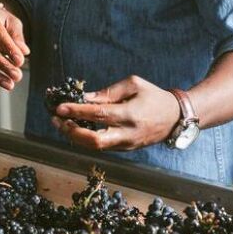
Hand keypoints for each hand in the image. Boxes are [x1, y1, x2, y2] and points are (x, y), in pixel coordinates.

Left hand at [50, 74, 179, 151]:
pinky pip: (102, 146)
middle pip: (94, 140)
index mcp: (131, 114)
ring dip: (75, 137)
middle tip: (57, 120)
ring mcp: (127, 144)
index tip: (60, 107)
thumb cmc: (154, 96)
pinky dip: (86, 139)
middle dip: (71, 131)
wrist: (175, 118)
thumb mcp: (135, 84)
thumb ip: (110, 92)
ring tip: (62, 123)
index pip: (99, 115)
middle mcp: (128, 133)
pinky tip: (76, 128)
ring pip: (95, 147)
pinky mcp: (126, 149)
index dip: (77, 112)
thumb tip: (86, 99)